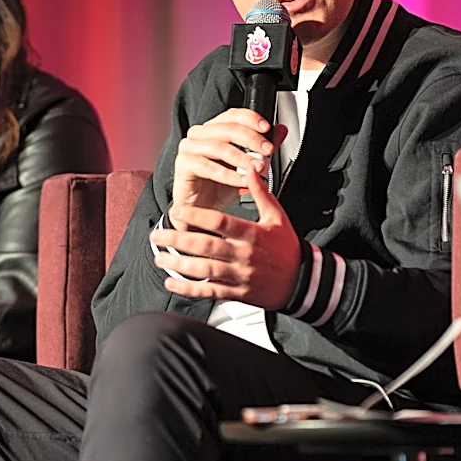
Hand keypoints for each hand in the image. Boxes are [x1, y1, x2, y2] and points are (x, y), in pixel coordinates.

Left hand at [152, 165, 300, 308]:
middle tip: (157, 234)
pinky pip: (210, 291)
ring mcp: (240, 276)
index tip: (177, 210)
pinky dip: (190, 288)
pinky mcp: (238, 294)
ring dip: (179, 264)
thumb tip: (251, 166)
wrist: (303, 281)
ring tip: (160, 257)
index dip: (196, 216)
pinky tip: (172, 282)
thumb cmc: (287, 246)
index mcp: (252, 233)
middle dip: (179, 240)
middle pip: (206, 246)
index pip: (220, 222)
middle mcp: (244, 255)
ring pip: (205, 270)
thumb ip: (261, 191)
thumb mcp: (277, 215)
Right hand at [169, 108, 286, 230]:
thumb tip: (280, 131)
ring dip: (242, 158)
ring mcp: (188, 148)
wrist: (203, 211)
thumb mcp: (247, 166)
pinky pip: (207, 167)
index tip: (267, 129)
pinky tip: (243, 181)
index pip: (232, 115)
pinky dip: (229, 175)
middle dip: (251, 139)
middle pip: (227, 129)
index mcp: (214, 129)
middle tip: (268, 150)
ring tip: (258, 168)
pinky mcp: (183, 164)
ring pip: (219, 147)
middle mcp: (199, 134)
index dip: (251, 119)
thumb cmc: (220, 187)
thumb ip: (262, 148)